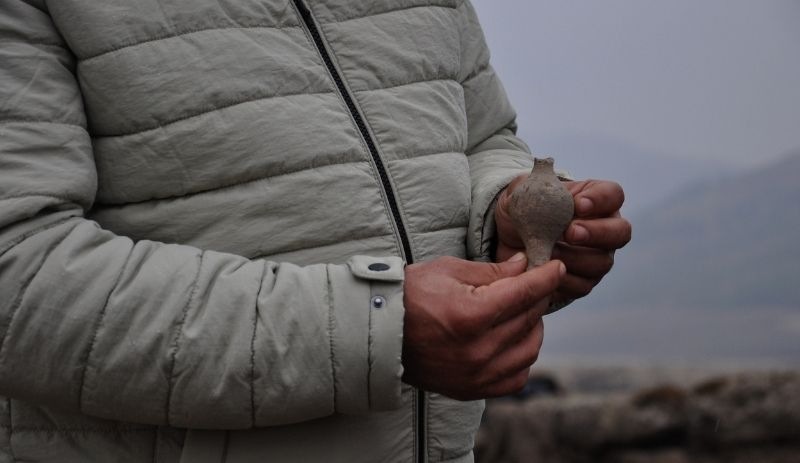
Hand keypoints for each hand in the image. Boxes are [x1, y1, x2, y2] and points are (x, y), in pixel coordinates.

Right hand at [402, 255, 564, 400]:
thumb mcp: (449, 271)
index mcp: (471, 315)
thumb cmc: (409, 294)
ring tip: (521, 312)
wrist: (378, 331)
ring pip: (530, 349)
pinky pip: (516, 377)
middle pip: (529, 318)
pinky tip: (513, 341)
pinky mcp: (471, 389)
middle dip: (536, 296)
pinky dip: (522, 358)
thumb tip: (526, 265)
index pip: (525, 293)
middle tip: (532, 284)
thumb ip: (493, 271)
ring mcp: (476, 374)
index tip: (557, 267)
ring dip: (533, 327)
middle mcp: (477, 350)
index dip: (546, 277)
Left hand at [495, 177, 630, 305]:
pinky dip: (562, 279)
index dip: (600, 200)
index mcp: (594, 200)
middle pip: (620, 232)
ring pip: (602, 262)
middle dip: (597, 233)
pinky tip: (544, 270)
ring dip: (574, 258)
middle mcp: (603, 229)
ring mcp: (597, 257)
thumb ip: (531, 184)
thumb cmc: (522, 210)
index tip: (578, 204)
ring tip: (548, 251)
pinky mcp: (583, 281)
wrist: (506, 240)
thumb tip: (540, 183)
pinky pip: (582, 285)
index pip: (613, 195)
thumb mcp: (522, 191)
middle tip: (570, 232)